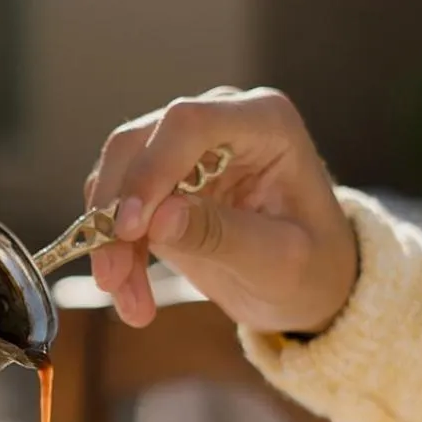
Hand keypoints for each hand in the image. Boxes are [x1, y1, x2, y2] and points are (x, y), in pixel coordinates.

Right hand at [84, 87, 358, 331]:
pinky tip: (130, 295)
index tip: (128, 229)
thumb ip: (222, 236)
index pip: (188, 124)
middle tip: (111, 277)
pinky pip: (116, 209)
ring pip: (116, 177)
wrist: (309, 282)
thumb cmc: (313, 266)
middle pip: (138, 144)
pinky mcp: (160, 184)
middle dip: (115, 213)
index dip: (150, 171)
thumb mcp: (279, 262)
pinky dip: (114, 252)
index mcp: (264, 122)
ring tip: (128, 301)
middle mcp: (218, 121)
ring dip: (109, 241)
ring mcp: (184, 149)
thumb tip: (158, 217)